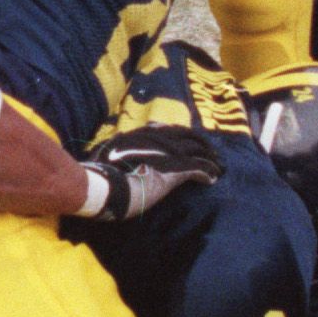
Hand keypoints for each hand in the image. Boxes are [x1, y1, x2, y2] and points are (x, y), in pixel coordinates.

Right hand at [73, 125, 224, 220]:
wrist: (104, 187)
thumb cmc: (99, 174)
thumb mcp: (105, 155)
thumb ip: (114, 148)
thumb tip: (112, 145)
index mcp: (140, 134)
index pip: (166, 129)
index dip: (180, 135)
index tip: (188, 140)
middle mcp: (155, 139)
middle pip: (186, 136)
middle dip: (200, 144)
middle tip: (211, 152)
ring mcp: (165, 153)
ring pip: (195, 151)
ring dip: (208, 159)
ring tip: (218, 166)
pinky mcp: (174, 171)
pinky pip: (196, 169)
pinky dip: (206, 173)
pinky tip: (212, 180)